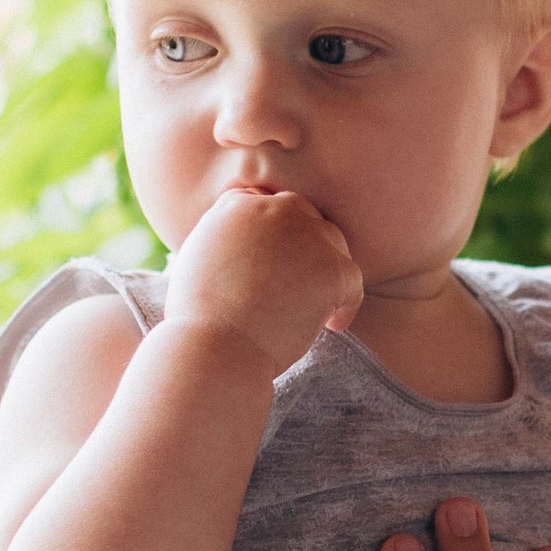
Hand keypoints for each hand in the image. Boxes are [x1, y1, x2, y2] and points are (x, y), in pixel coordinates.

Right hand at [166, 185, 362, 379]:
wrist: (214, 346)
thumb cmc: (198, 319)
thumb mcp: (197, 261)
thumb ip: (226, 239)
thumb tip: (250, 247)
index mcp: (238, 204)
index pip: (268, 206)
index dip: (275, 236)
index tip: (275, 265)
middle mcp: (275, 209)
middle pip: (305, 218)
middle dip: (305, 248)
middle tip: (302, 284)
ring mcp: (307, 235)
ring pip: (333, 245)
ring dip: (327, 271)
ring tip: (316, 305)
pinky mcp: (332, 267)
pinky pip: (353, 281)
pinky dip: (346, 304)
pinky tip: (332, 325)